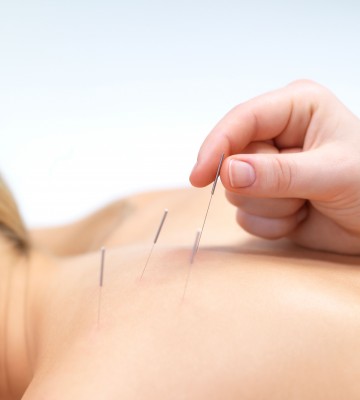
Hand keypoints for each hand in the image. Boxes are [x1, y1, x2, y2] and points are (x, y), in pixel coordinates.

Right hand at [190, 80, 359, 253]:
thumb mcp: (332, 175)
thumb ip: (279, 174)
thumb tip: (227, 172)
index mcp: (295, 109)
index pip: (241, 120)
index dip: (218, 146)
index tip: (199, 177)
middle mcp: (276, 136)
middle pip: (232, 160)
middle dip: (263, 187)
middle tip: (301, 195)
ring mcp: (268, 168)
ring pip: (235, 191)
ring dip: (271, 208)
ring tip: (305, 205)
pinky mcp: (264, 197)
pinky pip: (245, 215)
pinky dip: (272, 224)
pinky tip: (299, 218)